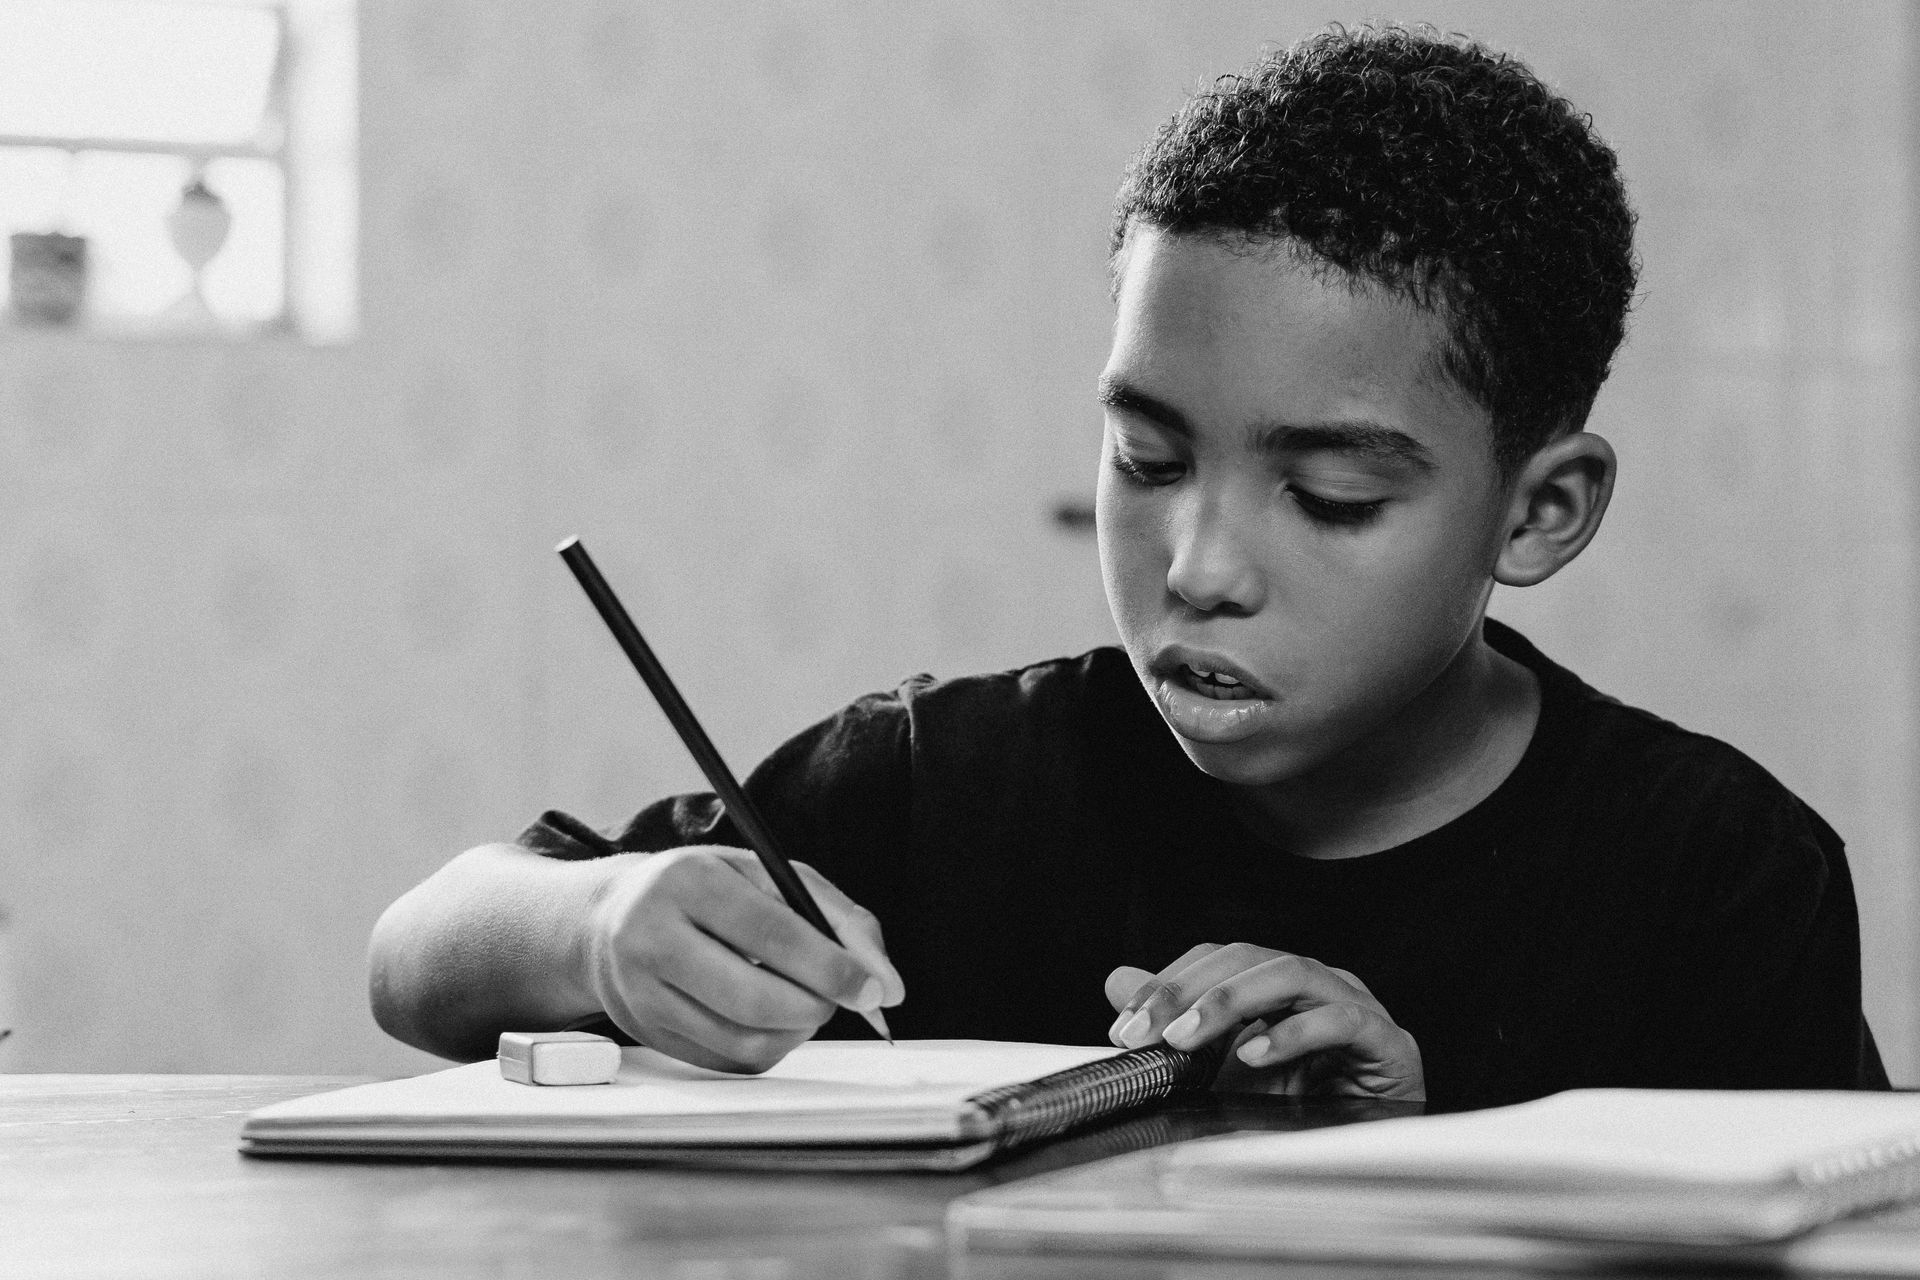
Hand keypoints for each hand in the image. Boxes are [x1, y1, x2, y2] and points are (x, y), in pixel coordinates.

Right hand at [583, 846, 904, 1073]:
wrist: (609, 919)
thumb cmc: (705, 891)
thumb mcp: (767, 875)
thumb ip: (836, 917)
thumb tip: (885, 984)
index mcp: (688, 881)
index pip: (770, 933)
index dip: (831, 967)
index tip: (873, 990)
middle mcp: (652, 936)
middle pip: (753, 998)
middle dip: (816, 1007)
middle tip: (840, 999)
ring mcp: (641, 992)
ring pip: (742, 1039)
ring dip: (796, 1030)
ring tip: (806, 1004)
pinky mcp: (647, 1034)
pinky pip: (728, 1061)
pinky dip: (769, 1046)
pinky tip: (770, 1018)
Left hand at [1105, 943, 1422, 1099]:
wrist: (1367, 1154)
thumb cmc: (1301, 1105)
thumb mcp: (1221, 1067)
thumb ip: (1175, 1021)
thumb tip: (1117, 980)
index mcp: (1279, 984)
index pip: (1219, 959)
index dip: (1169, 982)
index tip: (1124, 1025)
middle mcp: (1317, 984)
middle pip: (1248, 958)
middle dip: (1188, 991)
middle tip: (1143, 1032)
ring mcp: (1355, 1007)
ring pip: (1292, 973)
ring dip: (1230, 1003)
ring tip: (1185, 1038)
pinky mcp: (1387, 1044)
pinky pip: (1342, 1020)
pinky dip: (1293, 1034)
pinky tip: (1255, 1056)